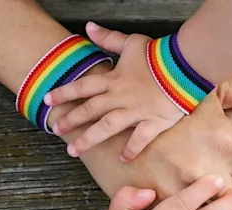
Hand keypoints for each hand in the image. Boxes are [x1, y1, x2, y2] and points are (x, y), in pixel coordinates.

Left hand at [44, 22, 184, 161]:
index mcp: (114, 79)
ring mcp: (136, 111)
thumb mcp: (131, 42)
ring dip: (89, 140)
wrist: (183, 65)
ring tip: (74, 151)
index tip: (48, 100)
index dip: (63, 93)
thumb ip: (108, 38)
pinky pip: (140, 139)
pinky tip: (123, 160)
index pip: (83, 87)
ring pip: (107, 127)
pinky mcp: (154, 122)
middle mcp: (120, 97)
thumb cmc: (159, 54)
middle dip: (70, 120)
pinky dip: (132, 150)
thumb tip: (88, 27)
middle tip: (56, 130)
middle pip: (90, 110)